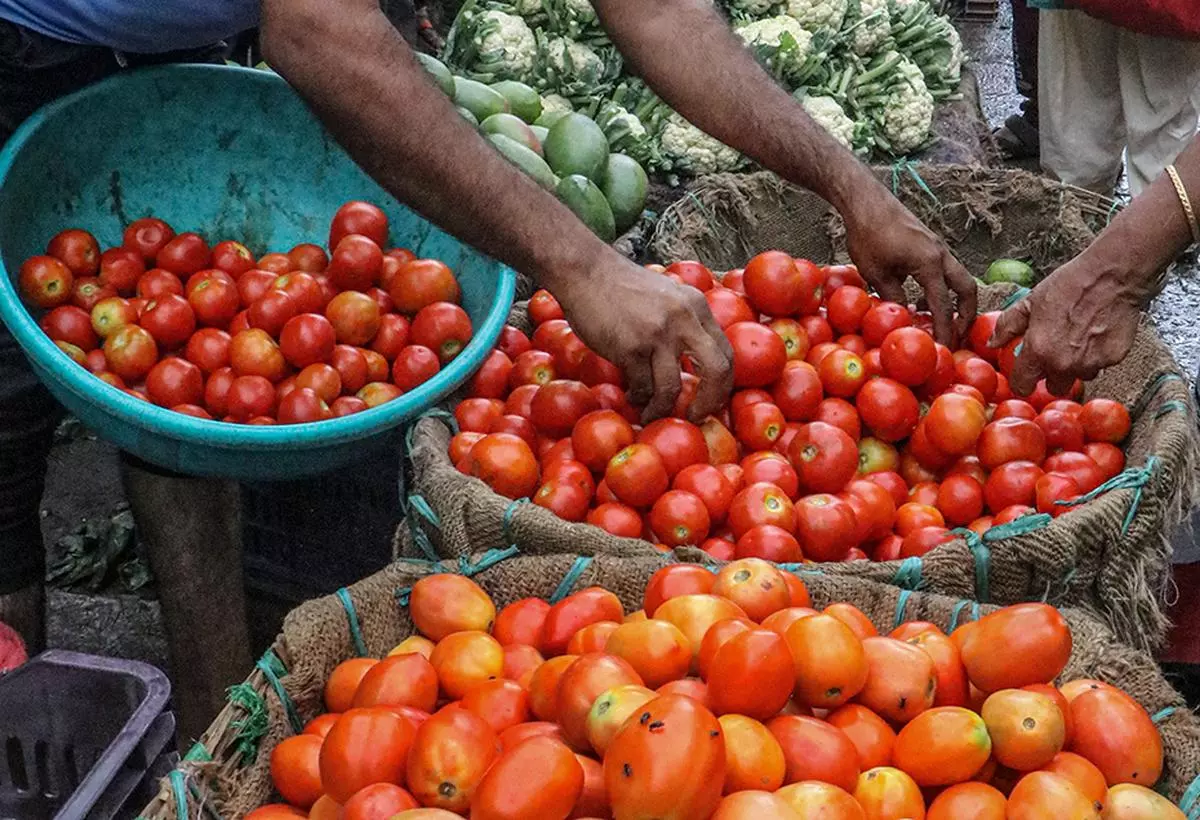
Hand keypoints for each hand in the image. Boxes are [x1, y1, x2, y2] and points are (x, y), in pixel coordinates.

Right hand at [552, 255, 732, 423]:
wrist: (585, 270)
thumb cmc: (622, 286)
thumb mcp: (666, 294)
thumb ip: (684, 320)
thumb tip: (692, 362)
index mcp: (697, 306)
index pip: (726, 353)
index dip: (723, 384)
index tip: (710, 400)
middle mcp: (684, 319)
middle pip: (716, 371)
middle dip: (709, 402)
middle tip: (695, 416)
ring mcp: (658, 334)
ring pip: (672, 389)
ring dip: (661, 409)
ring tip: (651, 414)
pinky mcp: (631, 347)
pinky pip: (642, 387)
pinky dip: (638, 397)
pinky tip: (632, 396)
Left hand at [843, 195, 976, 345]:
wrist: (866, 201)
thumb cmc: (868, 236)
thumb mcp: (876, 274)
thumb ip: (893, 298)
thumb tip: (905, 318)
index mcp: (930, 265)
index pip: (944, 306)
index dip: (945, 331)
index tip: (945, 350)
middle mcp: (941, 255)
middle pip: (967, 289)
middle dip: (966, 315)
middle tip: (957, 335)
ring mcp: (937, 248)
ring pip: (958, 278)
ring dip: (954, 300)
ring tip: (939, 322)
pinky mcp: (929, 244)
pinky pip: (944, 270)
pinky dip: (941, 288)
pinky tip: (921, 300)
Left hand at [988, 251, 1147, 395]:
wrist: (1110, 276)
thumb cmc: (1069, 285)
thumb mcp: (1030, 302)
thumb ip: (1008, 326)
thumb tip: (992, 342)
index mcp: (1039, 351)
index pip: (1023, 386)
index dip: (1023, 381)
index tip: (1027, 374)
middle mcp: (1064, 363)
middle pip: (1055, 387)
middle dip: (1053, 375)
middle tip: (1056, 353)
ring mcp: (1091, 363)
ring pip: (1080, 376)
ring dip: (1077, 365)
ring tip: (1079, 338)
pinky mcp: (1113, 359)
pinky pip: (1101, 365)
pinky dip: (1098, 354)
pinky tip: (1096, 333)